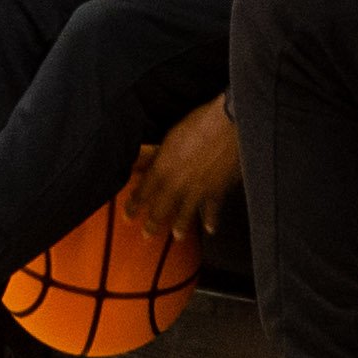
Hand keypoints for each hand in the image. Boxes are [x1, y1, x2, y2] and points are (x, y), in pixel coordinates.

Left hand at [122, 96, 241, 237]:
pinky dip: (211, 220)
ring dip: (180, 227)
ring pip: (184, 215)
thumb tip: (146, 163)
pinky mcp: (216, 190)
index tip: (128, 215)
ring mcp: (197, 189)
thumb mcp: (171, 136)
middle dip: (152, 224)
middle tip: (147, 234)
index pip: (143, 192)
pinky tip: (210, 229)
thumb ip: (159, 155)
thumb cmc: (199, 122)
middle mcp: (177, 183)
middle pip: (160, 209)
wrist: (228, 123)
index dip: (134, 206)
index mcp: (163, 167)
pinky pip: (211, 210)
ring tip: (177, 236)